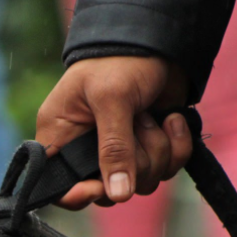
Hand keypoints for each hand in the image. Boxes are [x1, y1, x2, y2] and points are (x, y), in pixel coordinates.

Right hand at [34, 56, 191, 209]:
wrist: (160, 41)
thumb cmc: (120, 61)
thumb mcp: (112, 99)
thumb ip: (113, 148)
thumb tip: (118, 195)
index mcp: (62, 137)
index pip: (59, 187)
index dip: (79, 195)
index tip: (100, 187)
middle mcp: (87, 150)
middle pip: (109, 191)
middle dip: (133, 164)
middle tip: (137, 126)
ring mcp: (120, 152)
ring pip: (142, 182)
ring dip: (158, 150)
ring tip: (152, 116)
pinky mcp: (148, 148)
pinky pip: (166, 170)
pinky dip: (177, 146)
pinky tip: (171, 119)